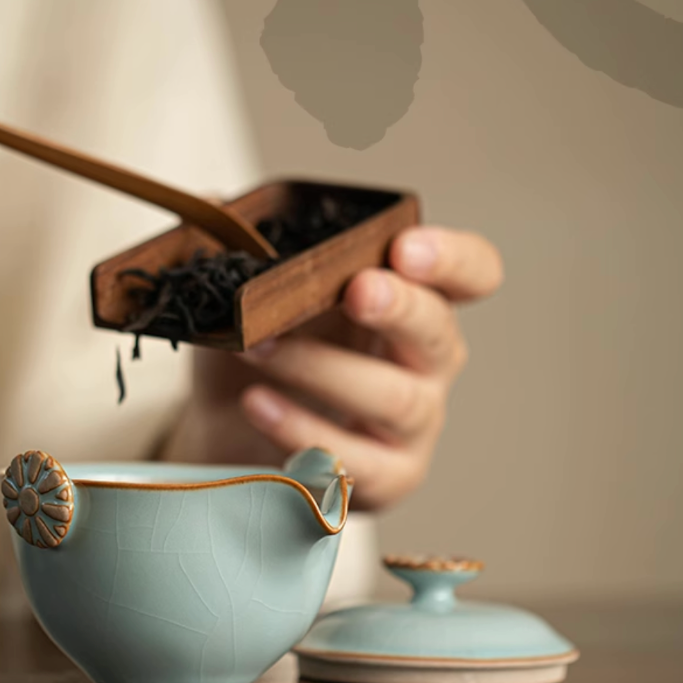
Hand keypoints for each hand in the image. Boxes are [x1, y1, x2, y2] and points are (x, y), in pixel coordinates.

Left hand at [159, 225, 502, 509]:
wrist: (228, 431)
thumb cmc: (260, 348)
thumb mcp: (252, 290)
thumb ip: (245, 245)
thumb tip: (210, 202)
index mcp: (414, 299)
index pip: (472, 273)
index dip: (453, 258)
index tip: (405, 247)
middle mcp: (428, 361)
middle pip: (441, 333)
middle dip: (400, 308)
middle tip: (356, 290)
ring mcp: (414, 425)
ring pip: (396, 399)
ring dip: (325, 369)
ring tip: (259, 349)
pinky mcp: (385, 479)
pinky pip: (356, 460)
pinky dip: (302, 429)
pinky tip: (258, 403)